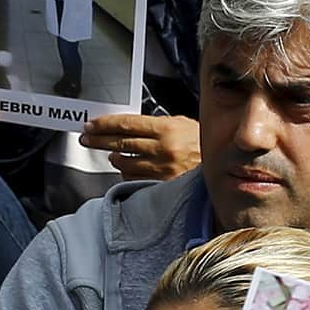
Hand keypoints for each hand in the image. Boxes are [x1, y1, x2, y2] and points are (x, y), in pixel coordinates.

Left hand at [77, 113, 198, 179]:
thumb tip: (129, 126)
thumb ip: (156, 124)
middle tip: (86, 138)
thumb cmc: (202, 143)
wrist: (223, 166)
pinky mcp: (162, 184)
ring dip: (113, 157)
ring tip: (109, 153)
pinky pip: (135, 178)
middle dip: (99, 139)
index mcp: (166, 129)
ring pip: (125, 162)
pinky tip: (125, 167)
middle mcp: (162, 149)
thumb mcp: (182, 124)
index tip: (91, 125)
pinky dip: (126, 171)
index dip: (105, 124)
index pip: (126, 124)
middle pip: (120, 143)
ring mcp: (161, 168)